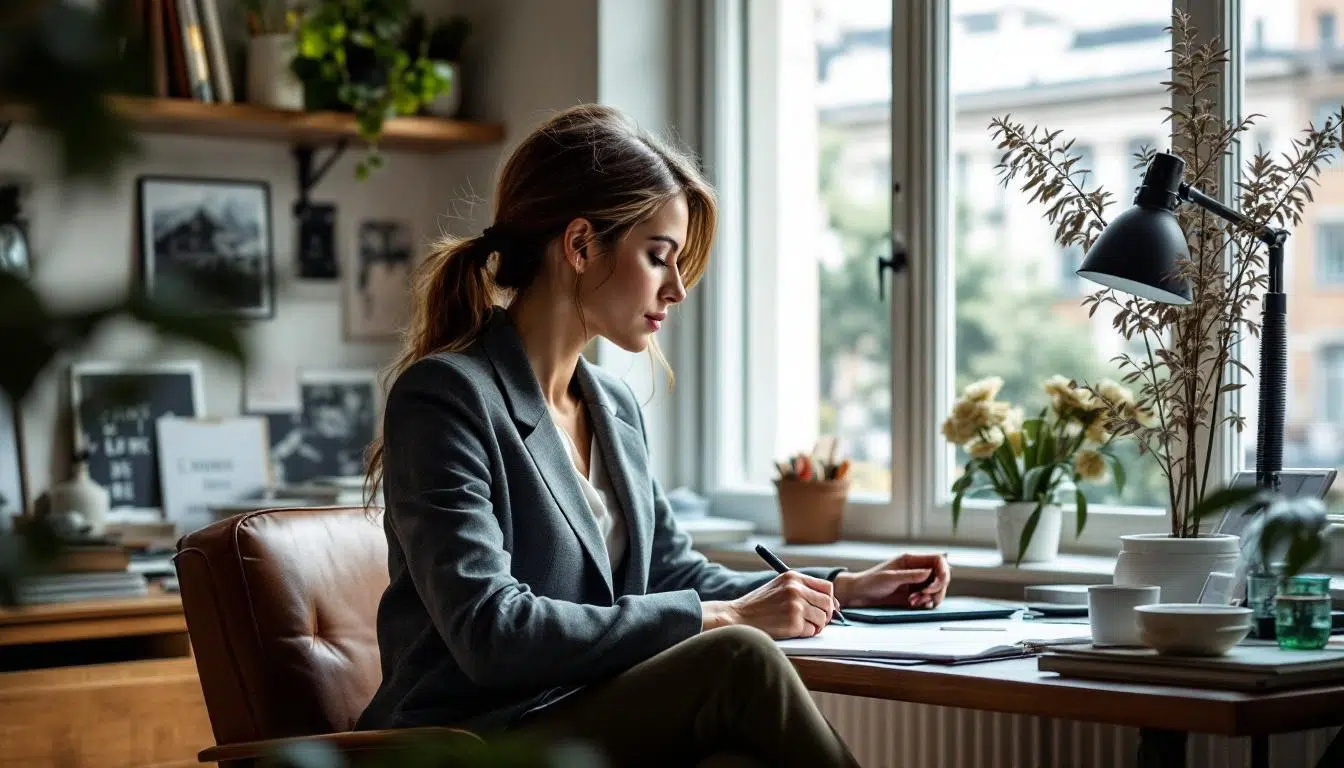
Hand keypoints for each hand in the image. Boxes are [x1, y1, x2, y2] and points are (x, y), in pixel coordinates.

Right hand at [715, 571, 840, 638]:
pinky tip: (792, 631)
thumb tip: (832, 603)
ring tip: (801, 627)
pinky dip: (805, 634)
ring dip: (816, 626)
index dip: (830, 600)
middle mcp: (796, 589)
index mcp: (793, 577)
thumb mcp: (778, 587)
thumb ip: (801, 590)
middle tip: (817, 622)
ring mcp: (795, 605)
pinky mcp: (793, 622)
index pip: (826, 587)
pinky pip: (812, 631)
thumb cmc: (758, 606)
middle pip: (828, 603)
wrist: (737, 617)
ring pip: (822, 619)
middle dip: (826, 615)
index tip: (826, 609)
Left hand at [834, 553, 949, 609]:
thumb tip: (929, 572)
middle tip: (923, 596)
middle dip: (936, 589)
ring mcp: (916, 583)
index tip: (940, 583)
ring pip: (937, 590)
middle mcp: (916, 570)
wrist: (859, 595)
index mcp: (911, 560)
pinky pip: (929, 600)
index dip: (944, 570)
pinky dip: (925, 604)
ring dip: (930, 598)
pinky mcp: (914, 595)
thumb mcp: (890, 578)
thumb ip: (910, 575)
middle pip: (941, 577)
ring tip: (913, 601)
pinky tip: (912, 605)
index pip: (938, 560)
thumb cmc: (870, 582)